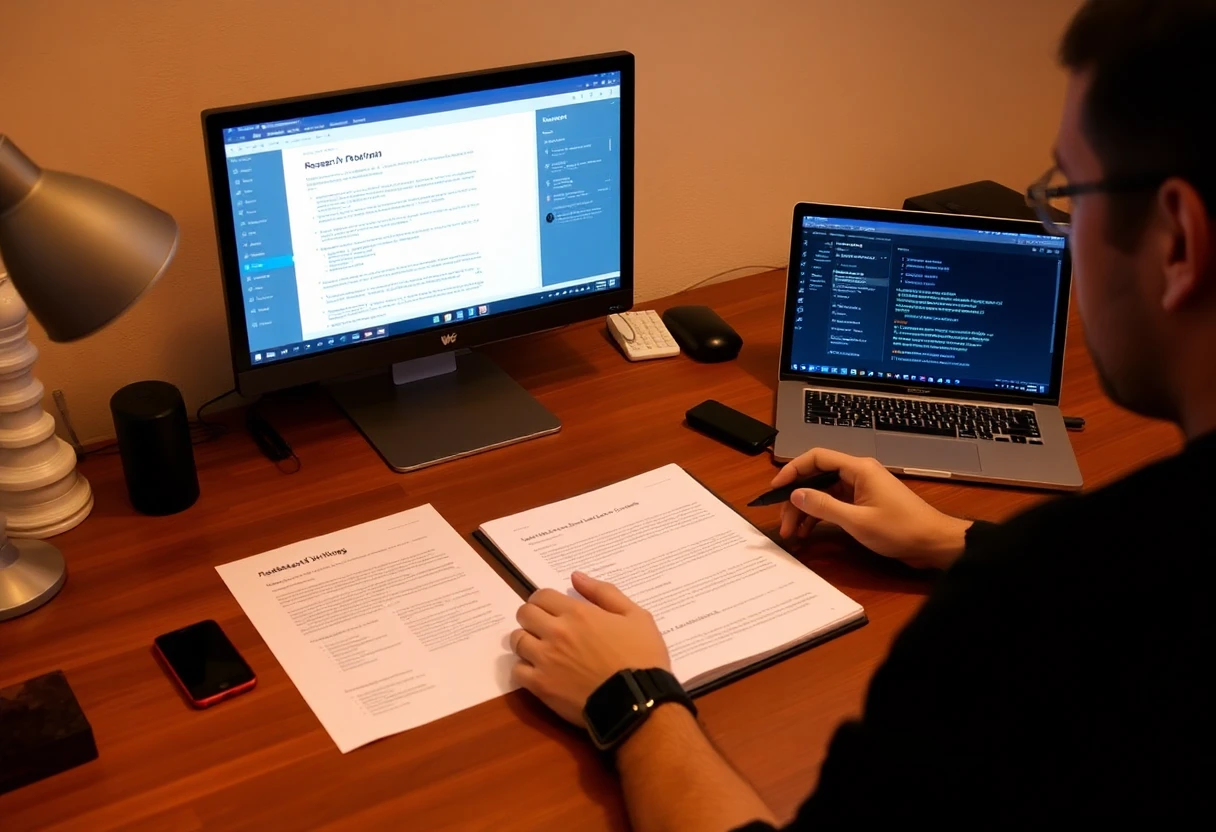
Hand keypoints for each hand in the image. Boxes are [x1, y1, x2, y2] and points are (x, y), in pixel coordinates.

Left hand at [510, 571, 670, 725]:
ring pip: (517, 640)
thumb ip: (603, 592)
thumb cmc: (642, 657)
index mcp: (577, 613)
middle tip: (544, 627)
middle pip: (524, 614)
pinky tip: (539, 671)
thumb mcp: (635, 616)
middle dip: (532, 616)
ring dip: (526, 640)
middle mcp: (556, 632)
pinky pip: (517, 671)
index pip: (541, 595)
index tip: (552, 610)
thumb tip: (575, 576)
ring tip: (540, 649)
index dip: (545, 600)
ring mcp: (545, 660)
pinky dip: (524, 668)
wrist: (639, 702)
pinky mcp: (541, 686)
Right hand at [772, 447, 971, 569]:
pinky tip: (808, 532)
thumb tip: (795, 494)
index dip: (792, 470)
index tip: (776, 489)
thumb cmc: (901, 529)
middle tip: (783, 522)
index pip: (816, 458)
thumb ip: (824, 507)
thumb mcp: (857, 521)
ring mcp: (861, 489)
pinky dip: (820, 517)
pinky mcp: (864, 504)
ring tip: (792, 532)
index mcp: (858, 469)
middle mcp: (858, 474)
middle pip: (817, 478)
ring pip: (823, 494)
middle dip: (796, 499)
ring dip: (806, 511)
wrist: (934, 543)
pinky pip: (834, 505)